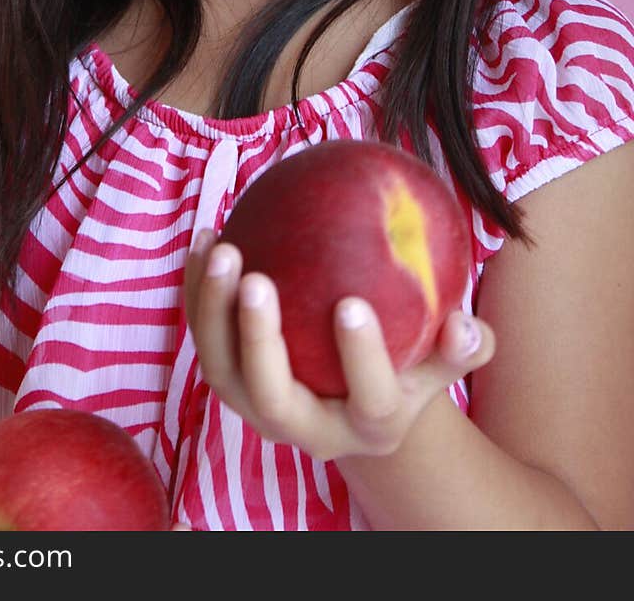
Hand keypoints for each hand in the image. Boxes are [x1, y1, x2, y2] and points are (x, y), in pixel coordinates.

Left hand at [184, 232, 494, 460]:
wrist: (352, 401)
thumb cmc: (406, 367)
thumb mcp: (440, 363)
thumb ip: (461, 347)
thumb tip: (466, 324)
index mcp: (370, 426)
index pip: (370, 400)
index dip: (362, 357)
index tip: (352, 303)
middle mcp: (306, 429)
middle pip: (272, 397)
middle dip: (259, 340)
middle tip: (257, 279)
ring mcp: (259, 408)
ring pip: (222, 370)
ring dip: (214, 310)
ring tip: (222, 248)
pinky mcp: (230, 380)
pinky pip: (205, 335)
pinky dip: (199, 290)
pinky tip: (208, 237)